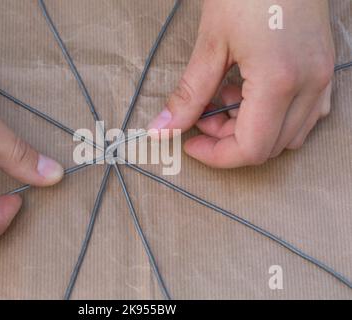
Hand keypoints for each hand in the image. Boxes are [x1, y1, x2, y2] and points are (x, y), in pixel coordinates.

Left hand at [148, 0, 334, 167]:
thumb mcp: (211, 43)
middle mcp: (309, 86)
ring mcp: (322, 79)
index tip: (191, 142)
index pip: (251, 149)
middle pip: (269, 147)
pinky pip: (304, 116)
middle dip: (229, 141)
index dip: (216, 155)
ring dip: (251, 130)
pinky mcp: (324, 70)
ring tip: (225, 99)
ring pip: (288, 136)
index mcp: (279, 81)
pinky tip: (251, 93)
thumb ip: (189, 94)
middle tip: (203, 115)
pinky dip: (273, 118)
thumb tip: (163, 127)